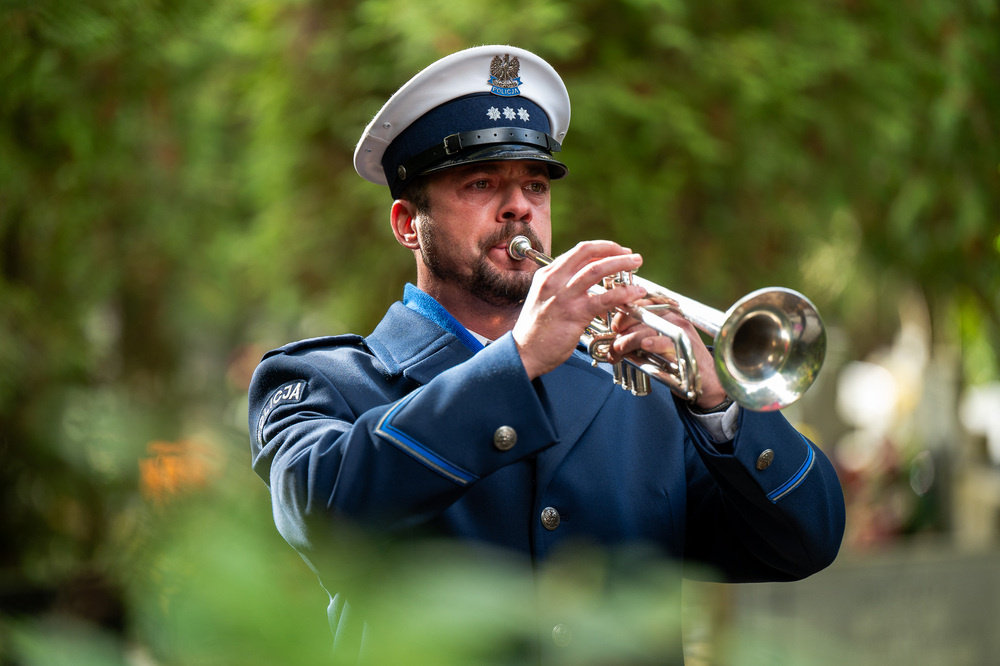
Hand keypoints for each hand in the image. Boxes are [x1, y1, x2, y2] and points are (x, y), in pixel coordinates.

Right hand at [513, 241, 646, 379]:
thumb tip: (585, 281)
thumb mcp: (544, 299)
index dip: (602, 248)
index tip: (617, 251)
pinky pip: (604, 298)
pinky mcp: (574, 313)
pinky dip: (623, 293)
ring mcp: (563, 296)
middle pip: (588, 253)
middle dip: (614, 250)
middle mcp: (553, 280)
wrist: (524, 353)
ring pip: (597, 270)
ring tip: (637, 266)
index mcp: (547, 275)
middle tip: (631, 256)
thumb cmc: (536, 332)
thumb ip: (562, 287)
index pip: (578, 252)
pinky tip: (634, 293)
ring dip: (621, 264)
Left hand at [608, 299, 729, 408]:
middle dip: (623, 328)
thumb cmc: (678, 362)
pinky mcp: (686, 346)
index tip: (615, 326)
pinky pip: (666, 342)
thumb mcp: (658, 345)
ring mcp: (681, 331)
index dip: (625, 312)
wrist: (705, 380)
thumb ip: (640, 337)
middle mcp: (674, 318)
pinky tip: (645, 345)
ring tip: (619, 350)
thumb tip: (615, 338)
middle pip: (642, 314)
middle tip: (614, 342)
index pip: (643, 303)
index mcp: (667, 313)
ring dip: (630, 340)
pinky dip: (654, 343)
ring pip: (649, 328)